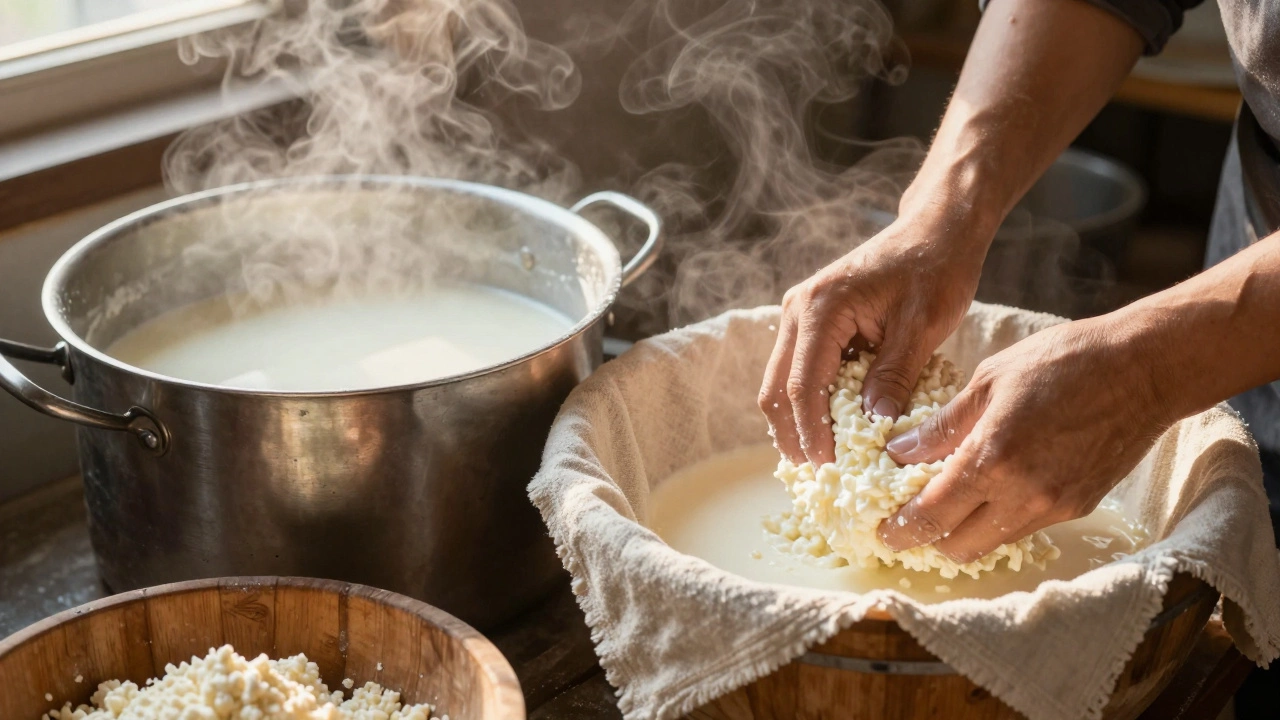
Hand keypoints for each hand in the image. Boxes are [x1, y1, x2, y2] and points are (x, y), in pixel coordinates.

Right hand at [759, 207, 988, 465]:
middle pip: (777, 389)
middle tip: (819, 480)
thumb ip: (895, 375)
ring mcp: (799, 316)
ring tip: (822, 464)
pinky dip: (808, 405)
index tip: (829, 471)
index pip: (803, 386)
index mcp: (820, 309)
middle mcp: (797, 311)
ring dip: (797, 424)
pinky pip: (798, 372)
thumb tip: (874, 428)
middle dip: (794, 437)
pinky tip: (830, 433)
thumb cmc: (935, 269)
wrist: (936, 230)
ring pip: (781, 384)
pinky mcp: (811, 323)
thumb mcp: (923, 325)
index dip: (812, 434)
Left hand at [877, 317, 1170, 562]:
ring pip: (992, 543)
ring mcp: (1054, 506)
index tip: (882, 531)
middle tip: (911, 517)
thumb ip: (941, 424)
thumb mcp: (988, 381)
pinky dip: (999, 518)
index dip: (900, 530)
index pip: (931, 517)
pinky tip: (993, 488)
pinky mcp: (1078, 508)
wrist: (1144, 369)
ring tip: (949, 500)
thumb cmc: (1063, 361)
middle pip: (959, 549)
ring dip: (965, 531)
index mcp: (992, 459)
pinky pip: (1024, 527)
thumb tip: (899, 450)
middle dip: (929, 540)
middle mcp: (1022, 495)